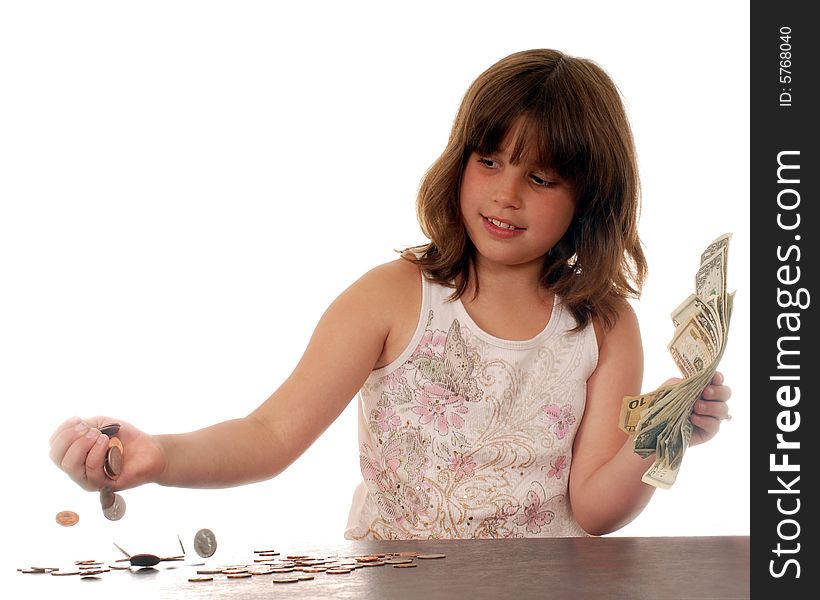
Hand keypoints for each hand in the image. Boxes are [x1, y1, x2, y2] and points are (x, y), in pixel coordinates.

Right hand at [48, 416, 164, 491]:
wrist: (150, 449)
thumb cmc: (125, 438)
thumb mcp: (102, 425)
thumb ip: (84, 426)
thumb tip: (72, 430)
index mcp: (74, 455)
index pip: (54, 447)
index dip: (62, 431)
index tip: (78, 419)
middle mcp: (77, 469)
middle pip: (56, 457)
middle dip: (69, 438)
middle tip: (88, 428)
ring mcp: (89, 480)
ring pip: (70, 466)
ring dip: (82, 445)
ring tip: (100, 435)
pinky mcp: (103, 486)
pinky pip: (91, 471)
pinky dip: (96, 452)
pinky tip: (106, 442)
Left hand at [659, 371, 731, 447]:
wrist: (657, 424)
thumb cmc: (665, 403)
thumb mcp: (672, 388)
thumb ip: (685, 383)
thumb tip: (697, 381)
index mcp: (703, 387)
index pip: (718, 380)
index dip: (718, 377)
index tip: (714, 378)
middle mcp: (711, 401)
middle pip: (726, 393)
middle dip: (718, 392)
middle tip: (706, 393)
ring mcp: (712, 416)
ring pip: (723, 409)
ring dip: (711, 407)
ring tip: (696, 407)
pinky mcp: (709, 431)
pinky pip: (715, 425)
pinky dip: (705, 420)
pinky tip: (694, 418)